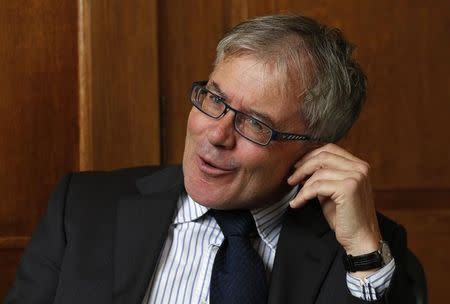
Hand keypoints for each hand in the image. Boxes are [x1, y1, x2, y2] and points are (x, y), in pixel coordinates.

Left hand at [288, 144, 380, 258]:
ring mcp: (356, 177)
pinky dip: (303, 195)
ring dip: (303, 184)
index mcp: (358, 165)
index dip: (310, 156)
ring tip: (296, 196)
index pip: (330, 149)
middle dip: (303, 166)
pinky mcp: (348, 188)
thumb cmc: (345, 218)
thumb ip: (323, 177)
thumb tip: (302, 168)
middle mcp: (360, 168)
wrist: (360, 240)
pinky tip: (297, 203)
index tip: (297, 167)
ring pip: (319, 172)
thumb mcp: (332, 191)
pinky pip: (317, 186)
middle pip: (323, 156)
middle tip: (291, 179)